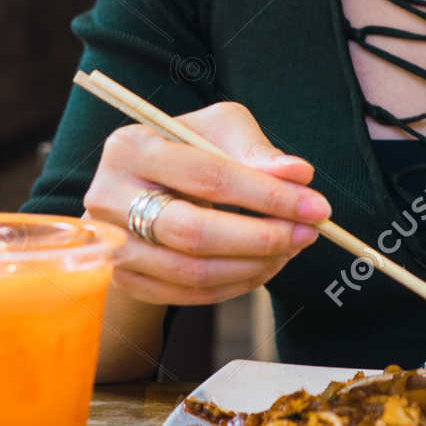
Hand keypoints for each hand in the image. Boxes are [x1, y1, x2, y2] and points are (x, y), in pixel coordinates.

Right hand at [83, 99, 331, 307]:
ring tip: (292, 248)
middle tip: (308, 234)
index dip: (266, 194)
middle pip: (193, 232)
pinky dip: (236, 284)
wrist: (144, 187)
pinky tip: (266, 265)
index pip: (207, 175)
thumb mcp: (219, 131)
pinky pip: (188, 295)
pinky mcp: (126, 279)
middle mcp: (108, 198)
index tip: (316, 206)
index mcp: (130, 147)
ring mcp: (113, 245)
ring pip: (192, 272)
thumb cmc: (188, 149)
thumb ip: (257, 151)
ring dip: (254, 266)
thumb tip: (299, 175)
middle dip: (261, 237)